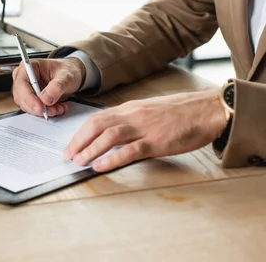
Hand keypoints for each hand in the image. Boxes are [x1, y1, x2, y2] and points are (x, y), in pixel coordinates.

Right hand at [12, 57, 85, 117]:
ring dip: (42, 111)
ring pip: (27, 105)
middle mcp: (25, 77)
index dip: (29, 97)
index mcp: (30, 66)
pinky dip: (45, 112)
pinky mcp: (31, 98)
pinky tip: (57, 108)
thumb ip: (57, 86)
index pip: (22, 83)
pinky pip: (33, 109)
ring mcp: (26, 88)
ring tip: (58, 108)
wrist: (72, 74)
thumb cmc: (68, 70)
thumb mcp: (67, 76)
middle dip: (37, 107)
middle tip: (52, 111)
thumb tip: (46, 99)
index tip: (40, 107)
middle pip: (21, 97)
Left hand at [64, 90, 228, 171]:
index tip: (71, 144)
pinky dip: (112, 159)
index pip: (97, 118)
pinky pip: (130, 150)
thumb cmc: (181, 112)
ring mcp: (144, 128)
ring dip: (90, 150)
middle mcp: (133, 115)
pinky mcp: (157, 141)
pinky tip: (100, 166)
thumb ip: (131, 119)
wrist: (207, 109)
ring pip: (109, 136)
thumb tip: (112, 132)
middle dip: (79, 141)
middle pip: (97, 125)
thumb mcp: (149, 110)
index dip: (81, 132)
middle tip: (68, 155)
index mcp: (130, 108)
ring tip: (78, 161)